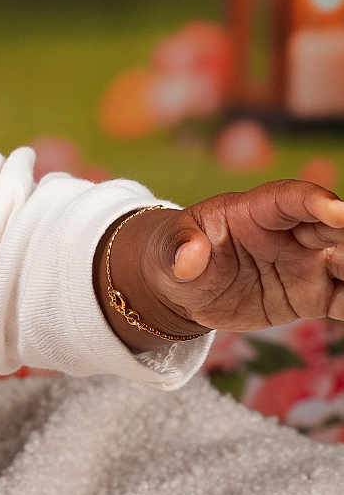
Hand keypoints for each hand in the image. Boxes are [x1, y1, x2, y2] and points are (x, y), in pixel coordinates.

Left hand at [122, 183, 343, 336]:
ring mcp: (308, 263)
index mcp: (254, 211)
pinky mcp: (315, 295)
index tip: (338, 212)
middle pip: (332, 229)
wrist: (186, 286)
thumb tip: (187, 257)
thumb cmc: (174, 256)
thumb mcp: (168, 253)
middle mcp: (290, 233)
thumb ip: (179, 251)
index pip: (289, 199)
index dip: (315, 202)